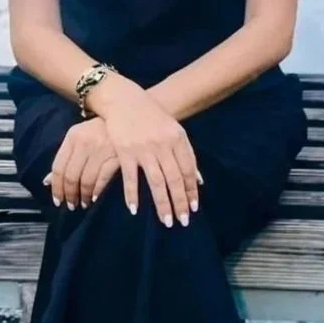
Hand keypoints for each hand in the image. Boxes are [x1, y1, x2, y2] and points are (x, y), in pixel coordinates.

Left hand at [43, 116, 119, 209]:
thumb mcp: (78, 139)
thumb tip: (47, 181)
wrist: (125, 117)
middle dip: (70, 195)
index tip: (57, 200)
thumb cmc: (98, 131)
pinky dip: (98, 190)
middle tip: (71, 205)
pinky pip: (103, 178)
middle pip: (71, 176)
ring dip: (84, 196)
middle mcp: (85, 142)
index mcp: (73, 136)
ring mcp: (102, 149)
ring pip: (87, 180)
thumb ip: (64, 159)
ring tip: (84, 203)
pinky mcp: (118, 155)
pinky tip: (95, 197)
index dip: (56, 187)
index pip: (58, 167)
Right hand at [92, 76, 202, 227]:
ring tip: (166, 221)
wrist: (125, 100)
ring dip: (162, 204)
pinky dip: (132, 194)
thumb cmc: (151, 117)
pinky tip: (134, 209)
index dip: (191, 191)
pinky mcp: (125, 152)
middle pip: (174, 179)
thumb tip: (198, 181)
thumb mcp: (174, 130)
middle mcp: (163, 145)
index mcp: (178, 139)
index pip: (188, 170)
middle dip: (180, 202)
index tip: (193, 209)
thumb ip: (185, 154)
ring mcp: (144, 149)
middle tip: (182, 222)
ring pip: (156, 182)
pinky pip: (131, 178)